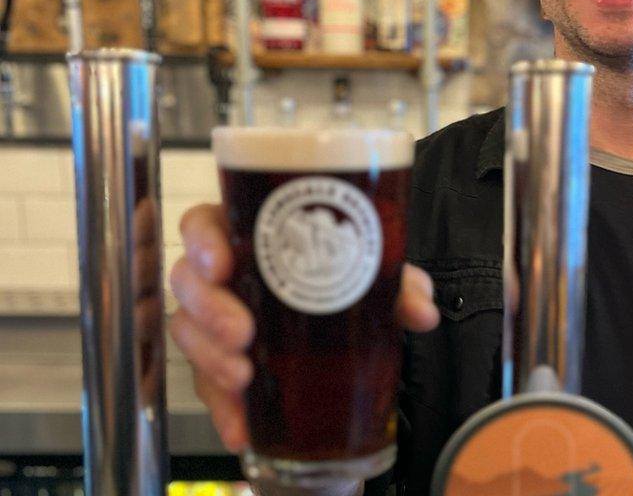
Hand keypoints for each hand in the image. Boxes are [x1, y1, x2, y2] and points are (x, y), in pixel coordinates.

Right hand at [168, 203, 440, 451]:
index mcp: (250, 236)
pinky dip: (224, 409)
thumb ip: (398, 285)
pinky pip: (208, 385)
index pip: (204, 224)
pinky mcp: (220, 365)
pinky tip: (241, 427)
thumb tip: (422, 309)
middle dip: (209, 309)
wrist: (349, 327)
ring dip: (210, 358)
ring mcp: (215, 321)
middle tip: (242, 333)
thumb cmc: (346, 278)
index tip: (220, 263)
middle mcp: (225, 276)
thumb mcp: (373, 276)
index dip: (202, 241)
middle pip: (189, 281)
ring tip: (242, 377)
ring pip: (189, 332)